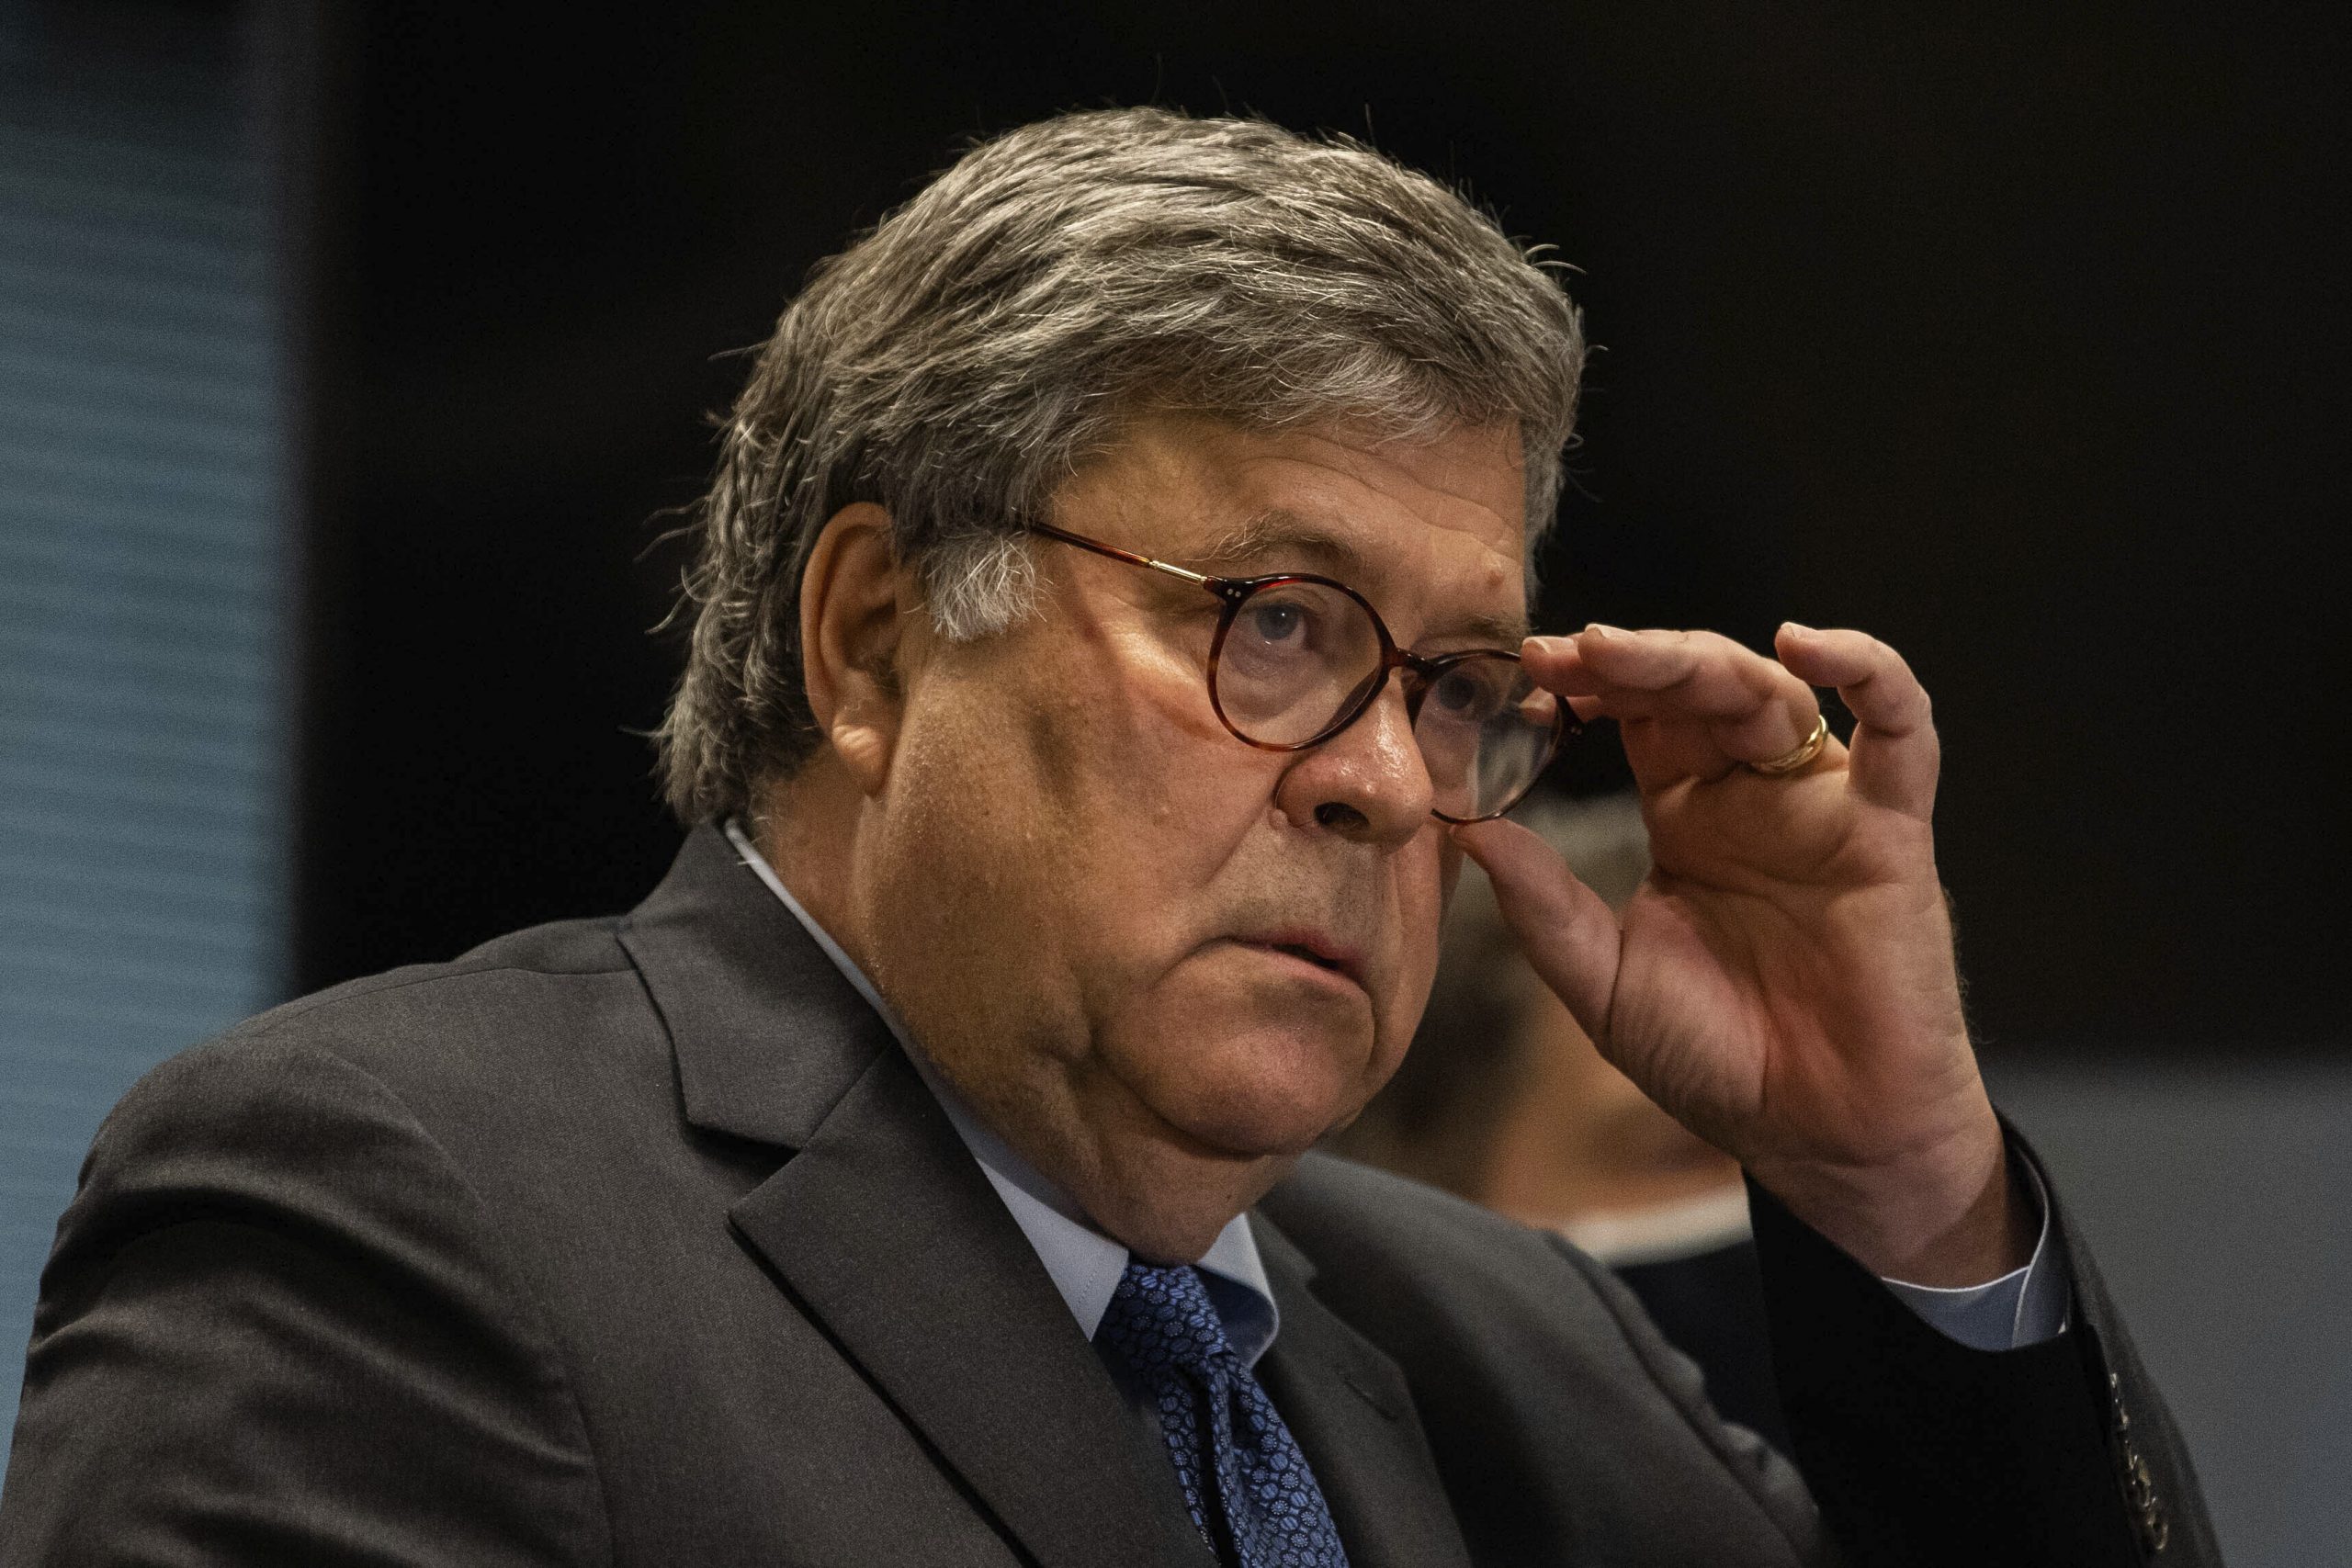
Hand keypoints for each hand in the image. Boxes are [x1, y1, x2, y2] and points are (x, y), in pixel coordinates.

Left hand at [1453, 624, 2029, 1284]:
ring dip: (1701, 660)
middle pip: (1697, 687)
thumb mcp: (1603, 982)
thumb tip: (1465, 829)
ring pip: (1773, 693)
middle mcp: (1753, 796)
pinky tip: (1808, 645)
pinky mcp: (1889, 831)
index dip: (1587, 687)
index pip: (1637, 716)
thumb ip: (1543, 907)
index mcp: (1686, 816)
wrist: (1819, 1137)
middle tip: (1559, 653)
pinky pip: (1900, 731)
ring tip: (1625, 654)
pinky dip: (1868, 670)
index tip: (1522, 674)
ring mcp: (1822, 806)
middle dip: (1629, 660)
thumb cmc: (1718, 1061)